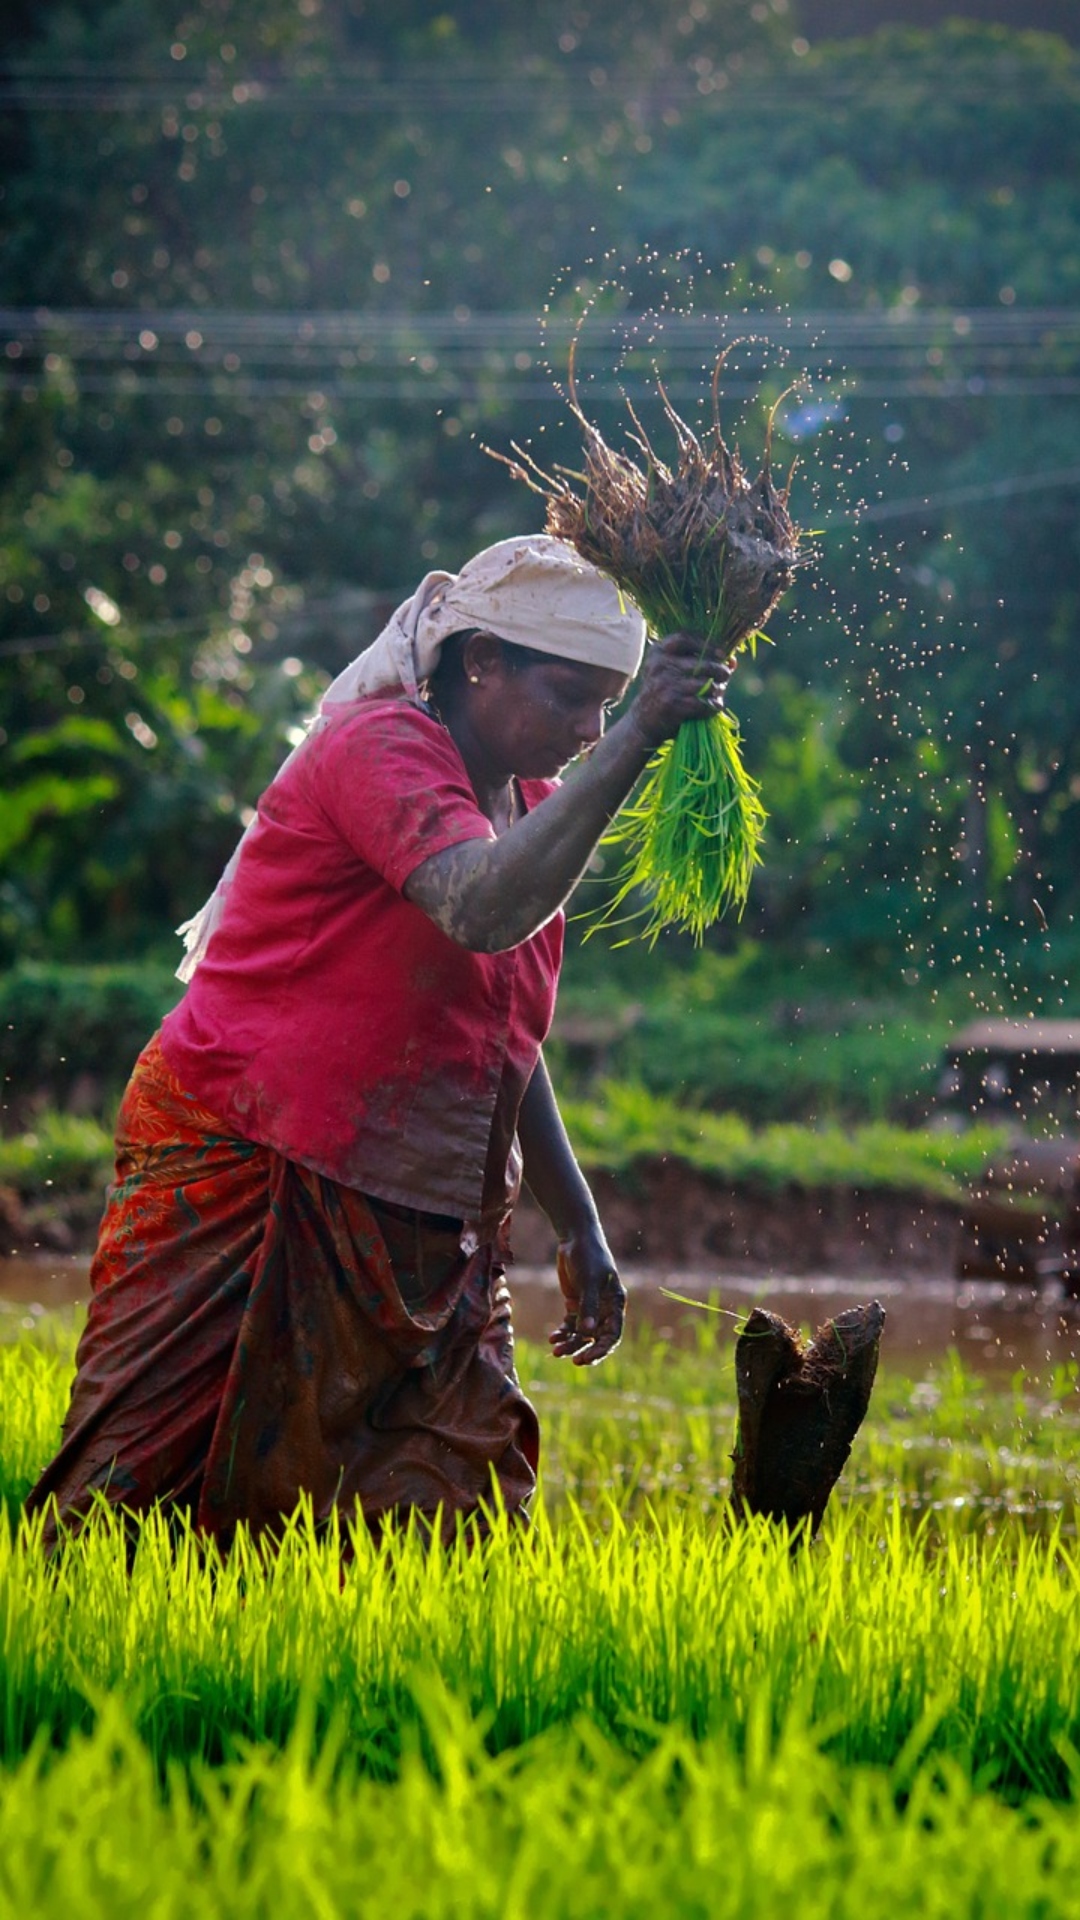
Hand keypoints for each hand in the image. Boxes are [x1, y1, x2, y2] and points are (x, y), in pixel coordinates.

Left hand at [549, 1224, 625, 1365]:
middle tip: (574, 1362)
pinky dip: (562, 1333)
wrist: (575, 1238)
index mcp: (615, 1304)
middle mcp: (604, 1309)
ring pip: (581, 1335)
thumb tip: (588, 1333)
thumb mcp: (589, 1280)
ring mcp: (589, 1308)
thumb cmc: (588, 1256)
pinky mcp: (575, 1304)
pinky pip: (570, 1325)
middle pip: (597, 1339)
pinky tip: (553, 1338)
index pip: (612, 1334)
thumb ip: (589, 1306)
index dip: (602, 1349)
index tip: (587, 1358)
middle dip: (586, 1351)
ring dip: (570, 1344)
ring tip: (556, 1351)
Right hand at [629, 631, 734, 749]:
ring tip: (717, 694)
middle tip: (725, 675)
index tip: (721, 652)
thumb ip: (698, 661)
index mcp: (658, 652)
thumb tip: (733, 661)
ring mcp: (665, 685)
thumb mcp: (672, 671)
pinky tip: (712, 708)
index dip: (706, 644)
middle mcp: (659, 665)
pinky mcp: (671, 705)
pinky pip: (702, 703)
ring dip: (717, 691)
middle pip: (701, 662)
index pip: (684, 638)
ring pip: (705, 685)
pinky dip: (712, 707)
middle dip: (719, 670)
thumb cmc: (664, 692)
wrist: (642, 722)